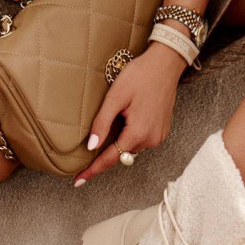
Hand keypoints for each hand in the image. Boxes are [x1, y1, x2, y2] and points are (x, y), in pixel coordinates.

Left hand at [74, 43, 186, 185]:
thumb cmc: (139, 75)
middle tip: (92, 144)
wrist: (165, 63)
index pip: (110, 159)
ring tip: (120, 118)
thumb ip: (102, 123)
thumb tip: (90, 147)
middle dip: (107, 152)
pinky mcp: (162, 132)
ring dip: (121, 141)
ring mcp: (158, 137)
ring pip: (131, 149)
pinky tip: (130, 119)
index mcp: (137, 133)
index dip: (92, 170)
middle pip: (121, 155)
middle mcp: (150, 140)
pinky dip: (131, 136)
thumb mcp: (115, 97)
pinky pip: (141, 142)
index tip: (78, 181)